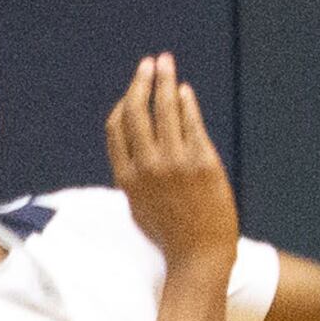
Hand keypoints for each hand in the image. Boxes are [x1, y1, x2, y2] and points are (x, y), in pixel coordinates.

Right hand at [108, 55, 238, 271]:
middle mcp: (147, 166)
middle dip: (140, 82)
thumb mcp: (139, 207)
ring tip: (165, 63)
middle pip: (136, 111)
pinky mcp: (202, 162)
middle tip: (148, 63)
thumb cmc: (171, 235)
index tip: (132, 93)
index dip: (122, 106)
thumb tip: (131, 151)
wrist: (200, 257)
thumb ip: (132, 177)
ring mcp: (175, 162)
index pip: (116, 128)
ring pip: (165, 109)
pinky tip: (185, 91)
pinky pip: (191, 123)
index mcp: (126, 177)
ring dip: (164, 81)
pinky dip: (186, 103)